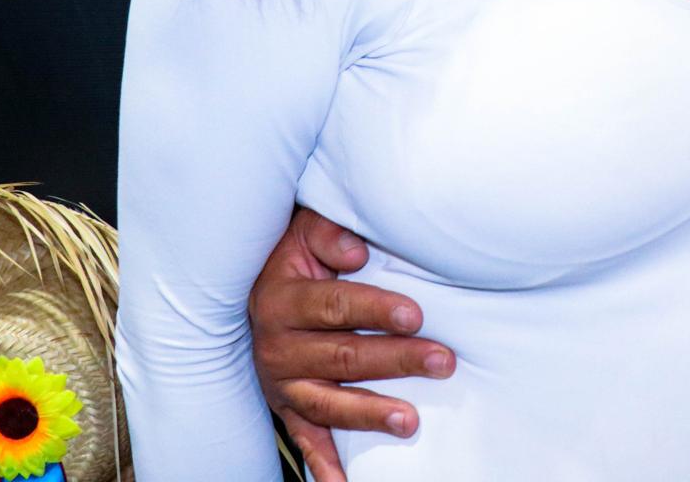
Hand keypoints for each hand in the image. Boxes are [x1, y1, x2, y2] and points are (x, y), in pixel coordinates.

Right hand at [249, 208, 456, 481]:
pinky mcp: (284, 407)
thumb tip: (356, 251)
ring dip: (370, 413)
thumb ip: (328, 235)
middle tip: (442, 361)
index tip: (416, 315)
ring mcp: (281, 382)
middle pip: (343, 356)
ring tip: (409, 420)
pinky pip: (305, 438)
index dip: (376, 310)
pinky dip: (325, 464)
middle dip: (397, 359)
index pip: (336, 306)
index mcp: (282, 299)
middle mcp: (277, 345)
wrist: (247, 286)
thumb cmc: (292, 254)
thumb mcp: (302, 231)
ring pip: (328, 403)